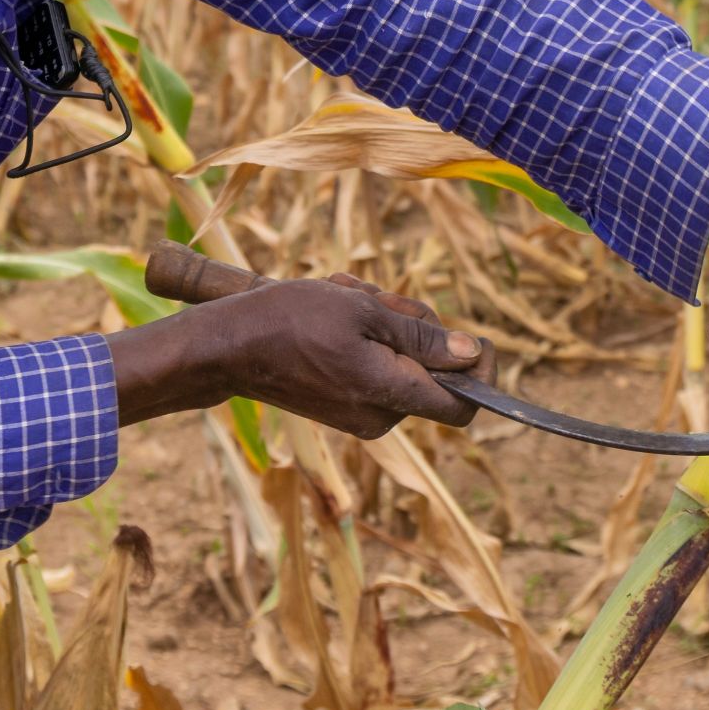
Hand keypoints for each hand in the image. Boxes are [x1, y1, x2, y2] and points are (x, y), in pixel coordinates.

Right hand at [110, 272, 483, 436]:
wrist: (227, 347)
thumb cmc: (291, 320)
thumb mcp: (363, 311)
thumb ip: (422, 336)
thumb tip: (473, 354)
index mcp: (391, 393)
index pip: (464, 405)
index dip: (481, 372)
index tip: (477, 337)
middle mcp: (380, 416)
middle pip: (430, 371)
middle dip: (413, 326)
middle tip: (374, 293)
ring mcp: (359, 415)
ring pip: (401, 363)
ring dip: (382, 323)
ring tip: (344, 295)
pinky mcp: (341, 406)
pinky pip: (374, 369)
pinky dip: (365, 338)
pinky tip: (333, 311)